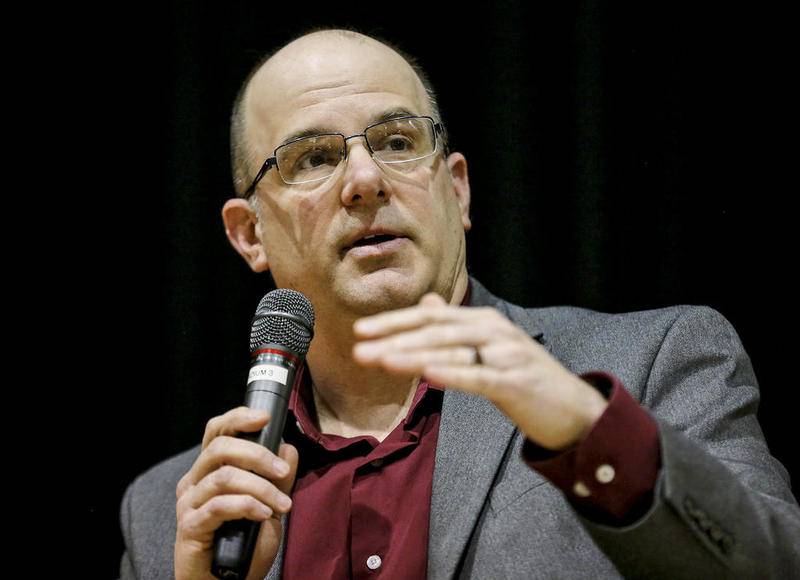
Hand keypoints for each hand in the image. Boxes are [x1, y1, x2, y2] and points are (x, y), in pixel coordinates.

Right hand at [174, 406, 298, 579]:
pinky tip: (264, 516)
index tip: (265, 417)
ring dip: (261, 488)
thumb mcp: (270, 505)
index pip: (217, 431)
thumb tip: (288, 448)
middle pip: (220, 448)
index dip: (238, 418)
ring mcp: (188, 503)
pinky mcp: (189, 526)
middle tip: (283, 472)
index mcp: (210, 469)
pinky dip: (247, 506)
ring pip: (224, 477)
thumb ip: (278, 479)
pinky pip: (220, 505)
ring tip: (282, 506)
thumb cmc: (245, 544)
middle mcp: (194, 481)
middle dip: (258, 455)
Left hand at [353, 293, 607, 449]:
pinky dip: (452, 375)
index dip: (394, 322)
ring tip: (381, 359)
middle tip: (359, 349)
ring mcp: (507, 355)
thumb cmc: (523, 378)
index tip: (360, 330)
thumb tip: (428, 304)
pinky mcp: (516, 383)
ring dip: (413, 355)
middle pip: (436, 331)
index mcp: (484, 321)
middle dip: (394, 339)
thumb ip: (457, 326)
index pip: (432, 317)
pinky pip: (478, 378)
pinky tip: (427, 375)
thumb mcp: (489, 347)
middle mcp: (495, 330)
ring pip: (452, 352)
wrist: (573, 407)